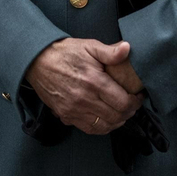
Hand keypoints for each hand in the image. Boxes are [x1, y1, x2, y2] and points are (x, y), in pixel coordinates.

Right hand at [25, 39, 142, 134]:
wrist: (37, 61)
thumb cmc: (64, 53)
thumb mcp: (89, 46)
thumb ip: (110, 52)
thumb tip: (127, 49)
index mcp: (94, 82)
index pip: (123, 102)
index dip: (136, 102)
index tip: (138, 96)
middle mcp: (84, 99)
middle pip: (116, 117)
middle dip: (129, 112)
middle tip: (132, 104)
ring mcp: (74, 110)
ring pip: (104, 127)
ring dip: (117, 122)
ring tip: (121, 112)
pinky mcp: (66, 116)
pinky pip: (89, 129)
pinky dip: (101, 127)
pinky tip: (106, 119)